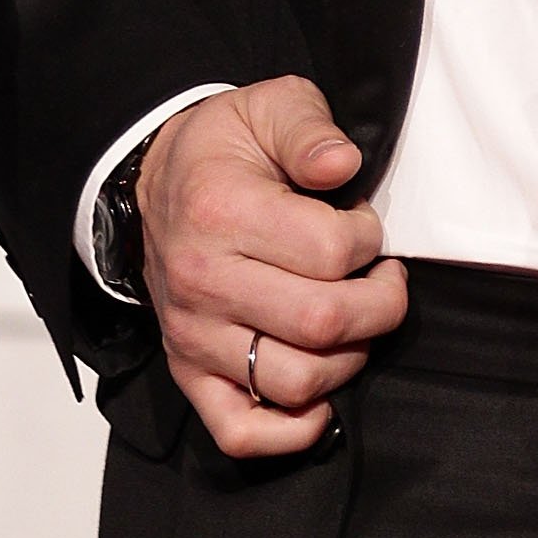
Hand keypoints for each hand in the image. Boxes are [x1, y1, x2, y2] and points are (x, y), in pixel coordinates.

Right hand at [137, 78, 407, 459]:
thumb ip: (310, 128)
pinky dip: (290, 431)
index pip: (330, 252)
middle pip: (322, 322)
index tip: (362, 221)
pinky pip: (239, 431)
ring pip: (295, 381)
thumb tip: (343, 164)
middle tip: (385, 279)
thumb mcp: (269, 106)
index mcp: (222, 212)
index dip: (368, 238)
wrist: (152, 182)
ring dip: (349, 358)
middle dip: (381, 304)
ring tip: (355, 320)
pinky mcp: (188, 371)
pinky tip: (321, 396)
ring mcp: (193, 335)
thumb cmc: (223, 148)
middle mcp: (202, 282)